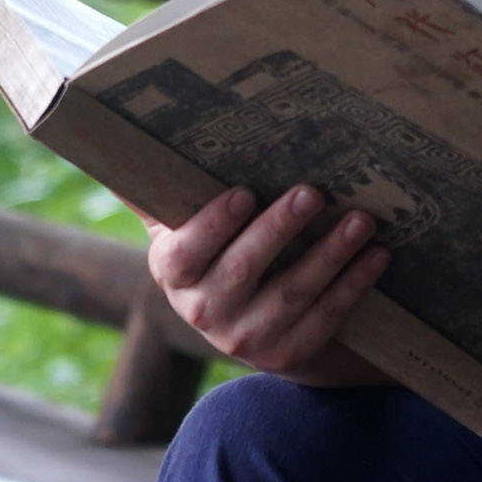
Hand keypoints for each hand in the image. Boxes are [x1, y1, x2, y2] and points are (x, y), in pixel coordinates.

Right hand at [143, 185, 392, 378]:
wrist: (250, 321)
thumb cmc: (217, 247)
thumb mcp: (182, 222)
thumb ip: (157, 185)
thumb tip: (105, 126)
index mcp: (174, 272)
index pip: (186, 253)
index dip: (212, 225)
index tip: (242, 193)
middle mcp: (202, 312)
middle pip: (241, 271)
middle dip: (279, 230)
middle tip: (313, 192)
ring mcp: (246, 339)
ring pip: (290, 295)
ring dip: (329, 256)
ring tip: (360, 220)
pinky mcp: (286, 355)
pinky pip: (323, 319)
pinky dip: (353, 287)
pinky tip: (376, 256)